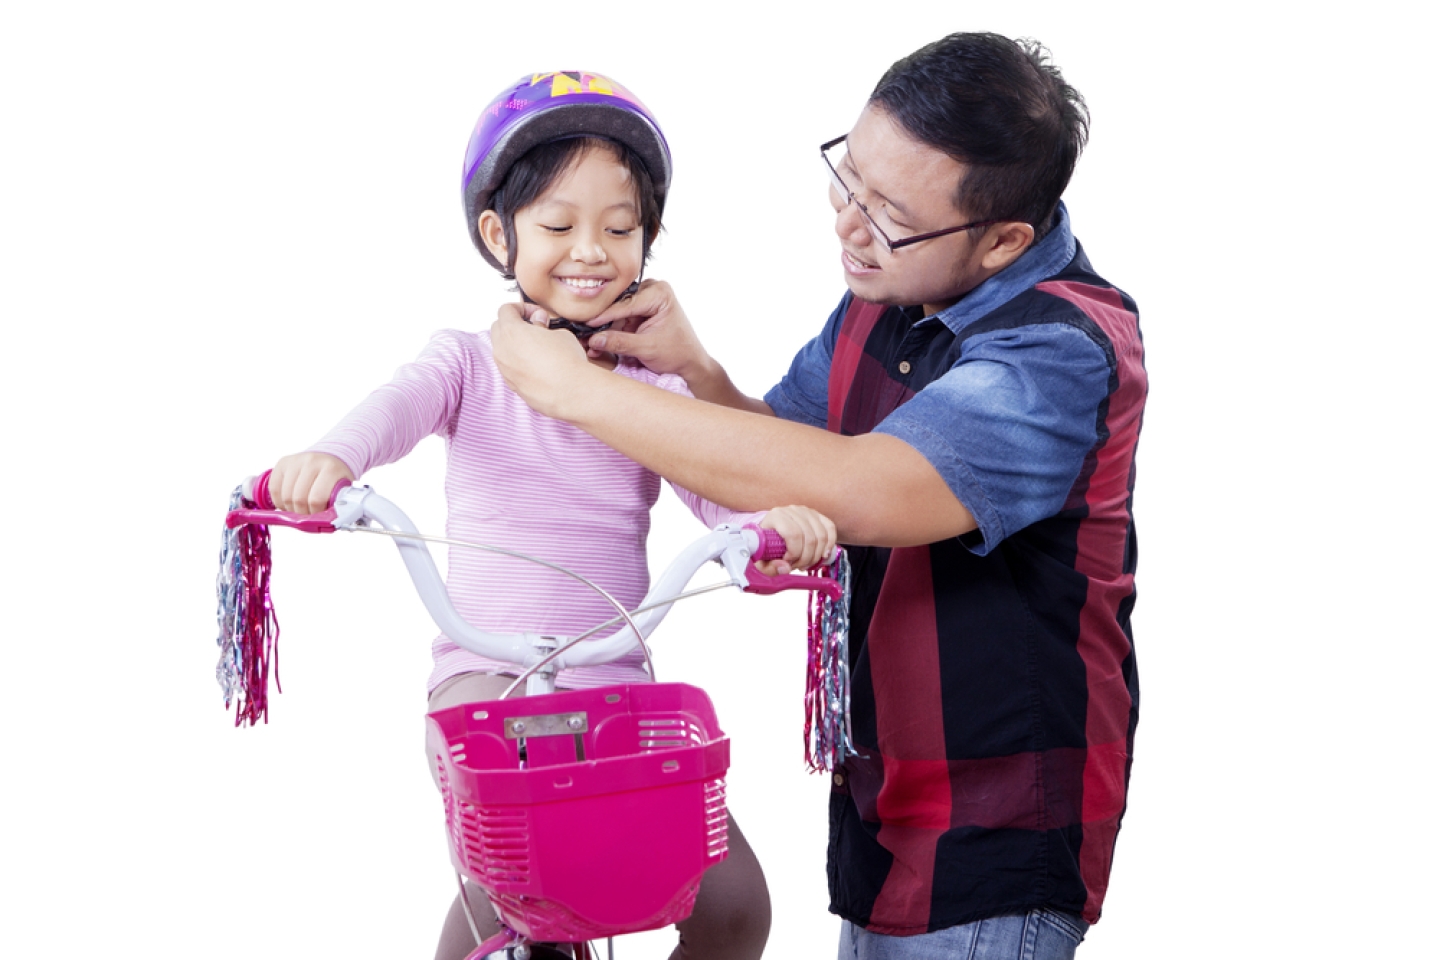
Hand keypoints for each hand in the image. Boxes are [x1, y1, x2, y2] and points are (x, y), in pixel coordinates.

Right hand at [269, 452, 353, 514]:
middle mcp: (312, 462)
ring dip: (290, 508)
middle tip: (308, 514)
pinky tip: (288, 502)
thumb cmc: (334, 479)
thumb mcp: (341, 491)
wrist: (328, 458)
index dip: (315, 513)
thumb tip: (323, 523)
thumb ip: (334, 505)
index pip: (316, 499)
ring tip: (299, 508)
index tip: (318, 516)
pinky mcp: (282, 463)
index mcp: (331, 469)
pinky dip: (279, 501)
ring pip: (285, 496)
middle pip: (299, 499)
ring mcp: (295, 461)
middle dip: (302, 513)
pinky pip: (274, 489)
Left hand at [491, 302, 592, 417]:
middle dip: (514, 324)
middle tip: (535, 329)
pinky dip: (518, 362)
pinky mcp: (511, 385)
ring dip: (515, 344)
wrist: (572, 392)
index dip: (523, 308)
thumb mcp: (559, 332)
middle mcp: (502, 350)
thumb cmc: (567, 361)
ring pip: (501, 349)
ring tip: (537, 348)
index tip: (537, 315)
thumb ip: (542, 325)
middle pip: (498, 328)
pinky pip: (509, 367)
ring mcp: (504, 370)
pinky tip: (538, 366)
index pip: (506, 310)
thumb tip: (538, 324)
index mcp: (511, 332)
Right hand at [582, 280, 716, 386]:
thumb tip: (595, 340)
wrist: (690, 362)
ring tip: (591, 344)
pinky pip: (621, 319)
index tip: (587, 324)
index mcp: (659, 293)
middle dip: (603, 324)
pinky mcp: (640, 311)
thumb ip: (620, 343)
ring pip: (617, 314)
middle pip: (619, 306)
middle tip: (585, 336)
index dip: (604, 316)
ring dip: (605, 330)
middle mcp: (652, 290)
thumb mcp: (647, 349)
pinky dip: (612, 332)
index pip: (626, 304)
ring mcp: (646, 300)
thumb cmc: (678, 353)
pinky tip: (600, 343)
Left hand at [756, 505, 837, 575]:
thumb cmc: (767, 547)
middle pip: (809, 538)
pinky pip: (830, 528)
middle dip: (806, 558)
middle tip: (798, 566)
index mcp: (776, 516)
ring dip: (817, 555)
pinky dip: (829, 545)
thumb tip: (785, 568)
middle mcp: (792, 511)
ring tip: (806, 562)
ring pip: (821, 536)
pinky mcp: (817, 515)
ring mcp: (806, 511)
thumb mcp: (763, 561)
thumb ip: (770, 567)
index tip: (789, 562)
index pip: (793, 534)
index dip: (794, 553)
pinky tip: (822, 555)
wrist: (773, 534)